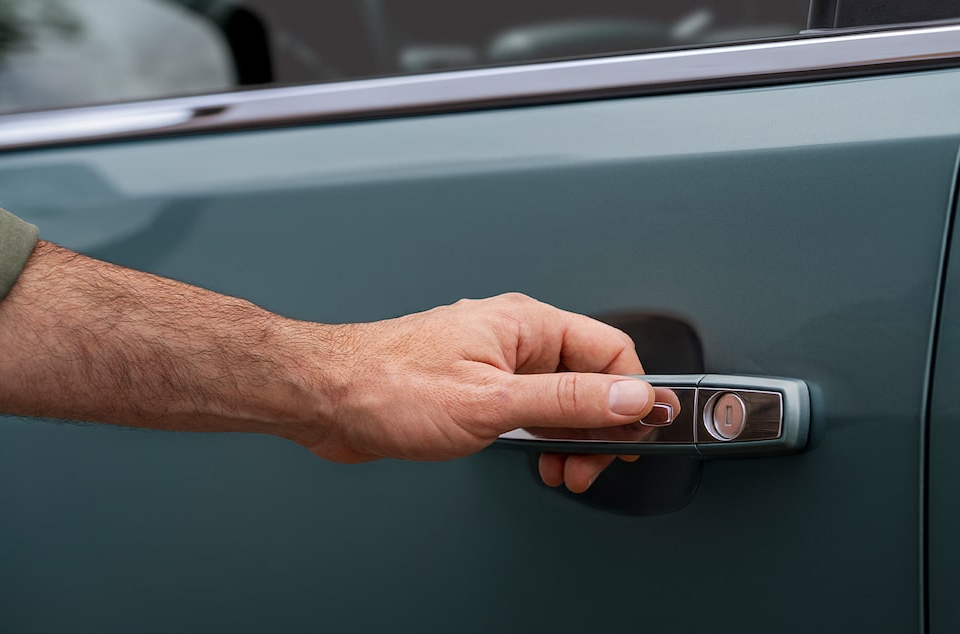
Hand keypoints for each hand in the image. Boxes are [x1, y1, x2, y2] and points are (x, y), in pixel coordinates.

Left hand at [285, 293, 657, 491]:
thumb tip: (630, 398)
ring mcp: (495, 361)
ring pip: (561, 397)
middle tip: (588, 466)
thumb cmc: (388, 386)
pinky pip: (531, 408)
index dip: (632, 396)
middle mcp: (515, 337)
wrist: (325, 396)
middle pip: (591, 377)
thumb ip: (568, 401)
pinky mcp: (478, 385)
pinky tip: (536, 458)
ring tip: (562, 470)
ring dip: (571, 438)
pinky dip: (542, 437)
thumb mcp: (491, 403)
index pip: (611, 351)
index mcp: (526, 324)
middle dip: (599, 427)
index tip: (633, 436)